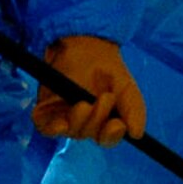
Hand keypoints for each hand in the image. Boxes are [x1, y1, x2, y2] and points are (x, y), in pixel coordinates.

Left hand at [32, 36, 147, 146]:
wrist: (84, 45)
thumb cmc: (107, 69)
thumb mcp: (127, 88)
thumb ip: (134, 110)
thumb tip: (136, 135)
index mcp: (104, 121)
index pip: (107, 138)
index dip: (111, 136)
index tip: (117, 124)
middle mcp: (84, 122)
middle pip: (90, 135)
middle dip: (98, 120)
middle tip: (104, 98)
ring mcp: (64, 117)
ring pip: (72, 132)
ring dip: (80, 120)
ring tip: (84, 102)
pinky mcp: (46, 112)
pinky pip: (47, 129)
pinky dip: (55, 129)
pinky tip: (62, 123)